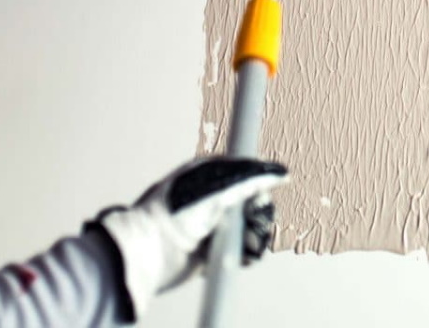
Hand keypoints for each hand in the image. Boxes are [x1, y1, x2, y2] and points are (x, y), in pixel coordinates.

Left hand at [88, 157, 287, 319]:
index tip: (261, 195)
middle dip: (259, 214)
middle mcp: (213, 199)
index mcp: (211, 176)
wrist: (148, 252)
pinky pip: (244, 251)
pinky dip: (249, 253)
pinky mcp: (214, 253)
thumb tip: (281, 173)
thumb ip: (251, 179)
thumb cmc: (173, 214)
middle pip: (255, 202)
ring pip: (253, 227)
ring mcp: (214, 226)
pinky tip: (243, 255)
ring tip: (245, 242)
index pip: (248, 173)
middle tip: (252, 222)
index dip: (260, 183)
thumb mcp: (218, 189)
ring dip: (256, 236)